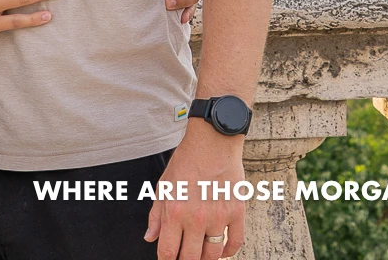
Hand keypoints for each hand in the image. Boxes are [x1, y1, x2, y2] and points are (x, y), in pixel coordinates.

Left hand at [144, 121, 245, 259]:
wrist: (213, 141)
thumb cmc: (187, 160)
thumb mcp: (164, 186)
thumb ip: (156, 215)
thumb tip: (150, 238)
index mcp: (174, 212)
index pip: (168, 252)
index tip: (169, 259)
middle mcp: (196, 218)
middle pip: (190, 258)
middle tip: (185, 256)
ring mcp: (218, 216)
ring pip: (213, 255)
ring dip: (206, 259)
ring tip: (202, 254)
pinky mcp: (236, 212)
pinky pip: (235, 243)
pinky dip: (228, 252)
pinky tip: (221, 249)